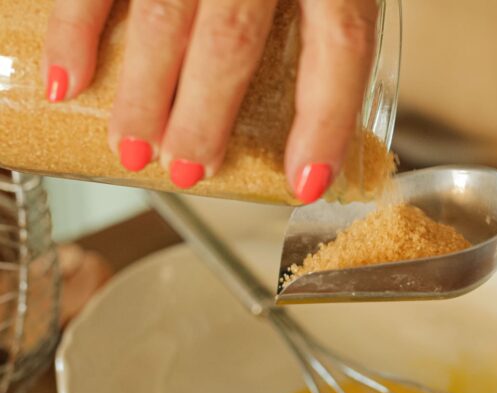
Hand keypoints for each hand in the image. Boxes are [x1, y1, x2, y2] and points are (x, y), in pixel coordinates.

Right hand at [42, 0, 377, 202]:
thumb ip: (331, 9)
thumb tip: (322, 99)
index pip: (339, 47)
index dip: (326, 122)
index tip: (308, 181)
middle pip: (235, 40)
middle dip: (204, 115)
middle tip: (187, 166)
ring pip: (164, 16)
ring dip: (142, 92)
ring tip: (132, 150)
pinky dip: (76, 28)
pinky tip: (67, 80)